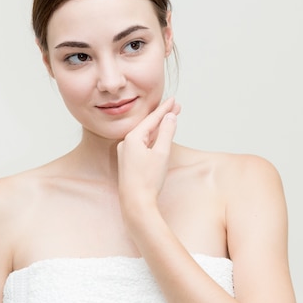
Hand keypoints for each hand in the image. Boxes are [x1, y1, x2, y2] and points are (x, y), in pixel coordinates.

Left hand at [116, 97, 180, 216]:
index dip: (165, 109)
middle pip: (148, 125)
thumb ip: (166, 133)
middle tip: (177, 106)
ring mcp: (126, 152)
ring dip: (158, 126)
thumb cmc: (148, 180)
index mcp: (132, 138)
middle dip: (163, 116)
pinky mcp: (128, 161)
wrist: (135, 203)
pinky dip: (152, 137)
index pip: (152, 119)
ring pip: (145, 134)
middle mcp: (126, 143)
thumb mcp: (161, 153)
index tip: (174, 99)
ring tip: (170, 117)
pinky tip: (158, 135)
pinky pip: (142, 143)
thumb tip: (170, 117)